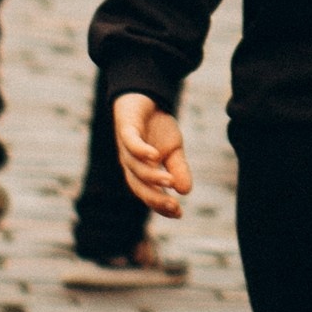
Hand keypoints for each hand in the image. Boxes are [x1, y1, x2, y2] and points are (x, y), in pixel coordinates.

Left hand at [112, 95, 192, 218]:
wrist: (145, 97)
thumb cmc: (156, 127)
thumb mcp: (173, 150)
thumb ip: (178, 170)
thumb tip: (185, 191)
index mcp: (140, 172)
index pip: (148, 194)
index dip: (161, 205)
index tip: (179, 213)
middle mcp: (130, 163)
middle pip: (138, 186)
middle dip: (155, 198)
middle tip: (174, 206)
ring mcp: (126, 147)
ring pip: (135, 167)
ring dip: (152, 176)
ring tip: (169, 181)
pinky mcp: (126, 129)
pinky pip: (131, 143)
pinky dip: (141, 151)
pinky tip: (154, 156)